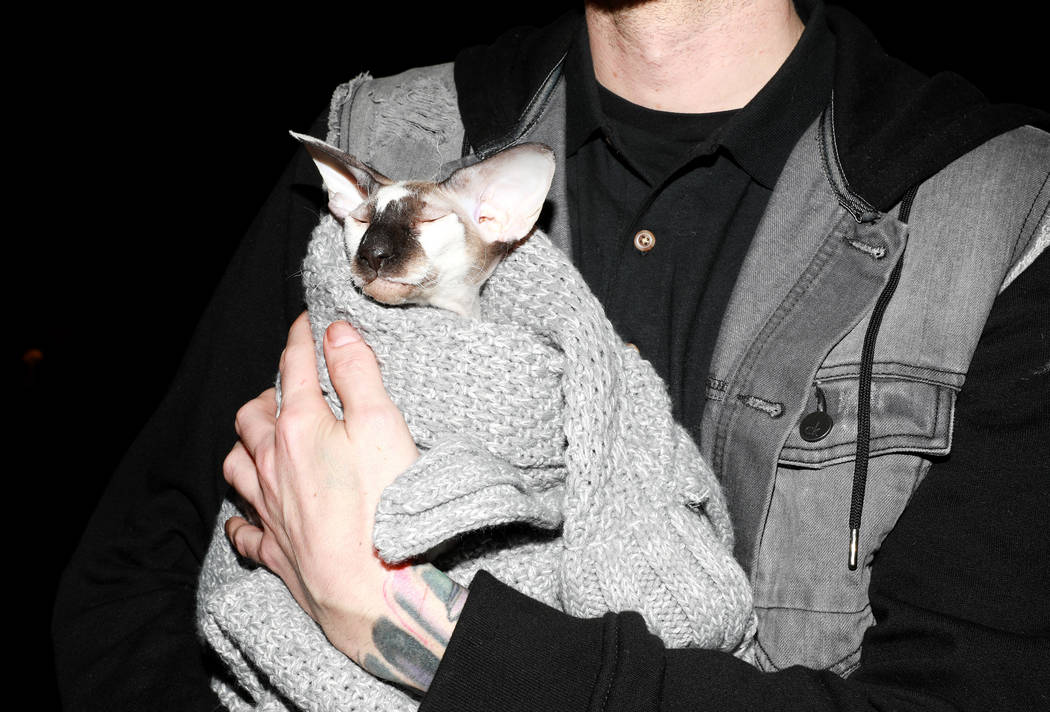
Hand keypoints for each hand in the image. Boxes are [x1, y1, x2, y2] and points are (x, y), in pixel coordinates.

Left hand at [223, 312, 467, 690]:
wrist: (371, 591)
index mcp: (300, 426)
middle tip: (289, 385)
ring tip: (262, 438)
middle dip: (268, 391)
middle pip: (252, 414)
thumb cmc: (386, 507)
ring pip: (235, 464)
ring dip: (245, 444)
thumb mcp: (383, 425)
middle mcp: (272, 464)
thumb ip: (357, 373)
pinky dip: (241, 512)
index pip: (294, 367)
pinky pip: (241, 527)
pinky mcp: (273, 550)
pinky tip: (250, 510)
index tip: (306, 323)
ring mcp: (268, 509)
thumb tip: (336, 332)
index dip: (301, 338)